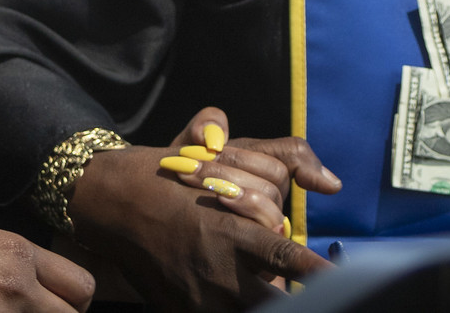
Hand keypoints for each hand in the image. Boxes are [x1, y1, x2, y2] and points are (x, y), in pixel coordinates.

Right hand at [67, 107, 337, 310]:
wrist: (110, 203)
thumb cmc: (169, 174)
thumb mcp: (220, 153)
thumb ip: (281, 154)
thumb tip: (330, 181)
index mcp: (231, 229)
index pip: (285, 257)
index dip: (316, 275)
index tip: (338, 279)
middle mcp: (219, 269)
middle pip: (273, 301)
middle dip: (296, 300)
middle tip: (318, 295)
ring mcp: (198, 297)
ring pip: (250, 312)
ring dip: (268, 304)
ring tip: (285, 295)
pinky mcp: (179, 310)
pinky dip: (237, 308)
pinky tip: (244, 300)